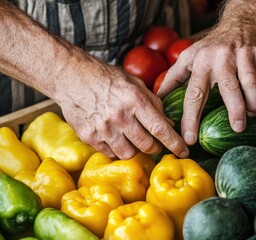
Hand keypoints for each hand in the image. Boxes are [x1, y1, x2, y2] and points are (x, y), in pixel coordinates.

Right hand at [55, 56, 188, 159]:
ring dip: (135, 149)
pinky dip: (116, 149)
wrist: (71, 77)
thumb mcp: (134, 82)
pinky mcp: (89, 136)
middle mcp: (119, 116)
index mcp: (134, 100)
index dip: (175, 143)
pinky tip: (115, 137)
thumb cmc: (105, 77)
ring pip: (128, 153)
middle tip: (155, 143)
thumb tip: (169, 123)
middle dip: (155, 148)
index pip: (160, 129)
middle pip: (147, 146)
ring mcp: (103, 128)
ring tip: (131, 138)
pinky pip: (110, 153)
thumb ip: (153, 103)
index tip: (184, 151)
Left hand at [157, 0, 255, 145]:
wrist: (242, 20)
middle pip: (229, 89)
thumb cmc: (212, 45)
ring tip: (252, 114)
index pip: (193, 94)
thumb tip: (158, 98)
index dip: (191, 118)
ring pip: (251, 85)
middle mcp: (221, 58)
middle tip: (237, 128)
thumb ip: (173, 78)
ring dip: (254, 103)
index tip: (190, 139)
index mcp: (200, 62)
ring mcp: (242, 55)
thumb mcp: (188, 57)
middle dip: (235, 111)